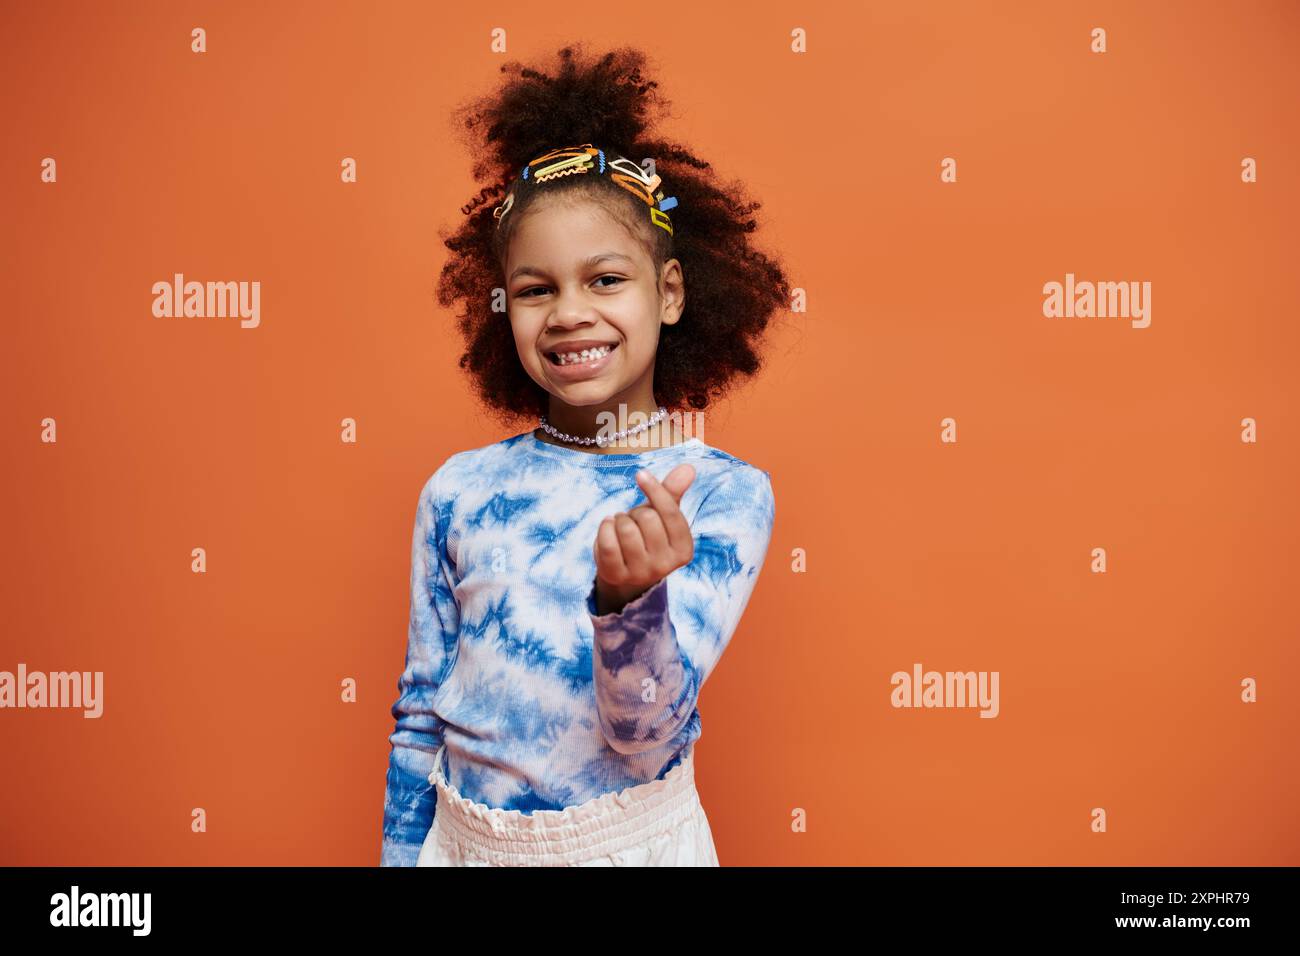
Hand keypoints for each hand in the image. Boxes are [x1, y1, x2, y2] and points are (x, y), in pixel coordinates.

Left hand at [592, 463, 696, 613]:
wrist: (627, 572)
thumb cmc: (648, 536)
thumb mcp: (662, 516)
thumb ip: (673, 492)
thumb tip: (688, 468)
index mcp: (684, 549)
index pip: (671, 512)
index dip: (655, 489)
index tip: (641, 474)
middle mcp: (666, 565)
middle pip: (647, 518)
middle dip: (636, 512)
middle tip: (634, 520)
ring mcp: (641, 573)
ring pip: (626, 529)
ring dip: (619, 519)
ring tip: (622, 527)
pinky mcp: (616, 575)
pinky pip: (607, 542)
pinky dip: (604, 528)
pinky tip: (608, 529)